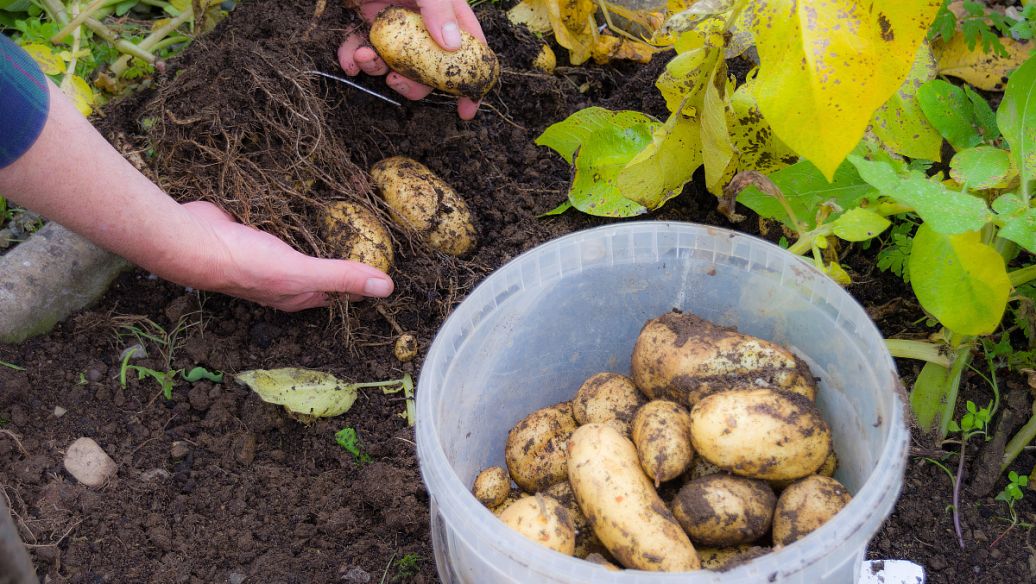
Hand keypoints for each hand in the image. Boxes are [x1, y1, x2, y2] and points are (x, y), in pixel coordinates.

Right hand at [182, 201, 393, 310]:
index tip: (385, 258)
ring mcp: (266, 255)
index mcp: (298, 295)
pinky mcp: (254, 231)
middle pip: (321, 268)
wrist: (192, 240)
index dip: (361, 279)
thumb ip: (342, 277)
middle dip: (342, 250)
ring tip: (345, 209)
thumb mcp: (302, 272)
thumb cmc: (245, 263)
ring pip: (302, 245)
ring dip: (318, 230)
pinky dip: (295, 214)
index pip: (339, 291)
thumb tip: (387, 287)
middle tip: (368, 227)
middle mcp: (284, 279)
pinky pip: (283, 224)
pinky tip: (306, 199)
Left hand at [338, 0, 485, 119]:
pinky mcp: (362, 19)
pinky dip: (353, 60)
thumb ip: (438, 7)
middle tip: (398, 83)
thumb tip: (451, 45)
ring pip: (393, 62)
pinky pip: (362, 50)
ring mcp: (391, 21)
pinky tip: (347, 59)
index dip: (472, 79)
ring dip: (377, 69)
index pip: (469, 46)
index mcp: (444, 7)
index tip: (466, 109)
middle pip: (429, 65)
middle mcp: (420, 18)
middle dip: (414, 82)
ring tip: (363, 58)